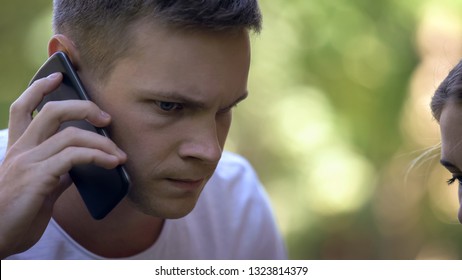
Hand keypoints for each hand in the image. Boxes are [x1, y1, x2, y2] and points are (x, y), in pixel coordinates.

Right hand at [0, 73, 125, 257]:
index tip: (58, 76)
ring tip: (119, 154)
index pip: (23, 108)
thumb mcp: (39, 188)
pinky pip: (73, 156)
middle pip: (51, 111)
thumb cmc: (17, 215)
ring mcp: (27, 162)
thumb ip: (57, 172)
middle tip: (107, 117)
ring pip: (70, 134)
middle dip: (84, 107)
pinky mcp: (37, 177)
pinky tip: (112, 163)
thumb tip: (79, 166)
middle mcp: (20, 150)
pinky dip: (98, 156)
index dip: (39, 88)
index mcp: (18, 150)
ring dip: (102, 141)